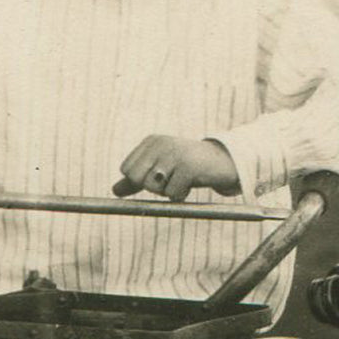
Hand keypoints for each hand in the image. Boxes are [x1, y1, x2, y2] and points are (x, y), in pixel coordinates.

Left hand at [118, 136, 238, 200]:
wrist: (224, 163)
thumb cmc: (189, 168)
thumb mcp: (160, 171)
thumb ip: (136, 180)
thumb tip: (114, 191)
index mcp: (151, 142)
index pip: (127, 170)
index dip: (141, 181)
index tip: (161, 176)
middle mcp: (160, 143)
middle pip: (137, 179)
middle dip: (153, 188)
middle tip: (171, 180)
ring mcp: (174, 153)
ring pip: (154, 187)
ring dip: (169, 192)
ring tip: (183, 180)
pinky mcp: (188, 166)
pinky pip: (173, 193)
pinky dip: (181, 195)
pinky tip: (192, 183)